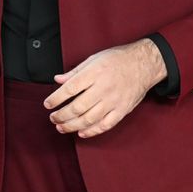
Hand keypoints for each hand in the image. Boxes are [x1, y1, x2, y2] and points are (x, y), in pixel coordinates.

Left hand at [43, 39, 165, 138]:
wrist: (144, 64)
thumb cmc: (118, 59)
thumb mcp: (94, 58)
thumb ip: (75, 72)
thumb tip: (58, 80)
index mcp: (94, 73)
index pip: (70, 89)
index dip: (55, 99)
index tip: (47, 104)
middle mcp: (103, 88)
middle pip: (77, 107)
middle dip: (61, 115)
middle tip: (53, 118)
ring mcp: (113, 101)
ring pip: (89, 119)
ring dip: (72, 126)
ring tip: (61, 127)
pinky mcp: (122, 110)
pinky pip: (105, 125)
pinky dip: (92, 131)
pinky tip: (81, 133)